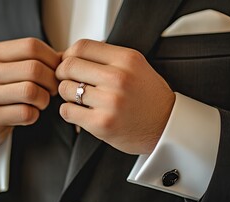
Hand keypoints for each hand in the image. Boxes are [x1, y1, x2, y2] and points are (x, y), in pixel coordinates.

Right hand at [0, 38, 59, 158]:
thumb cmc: (7, 90)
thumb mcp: (16, 68)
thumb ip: (39, 59)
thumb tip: (69, 57)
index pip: (32, 46)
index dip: (52, 59)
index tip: (57, 71)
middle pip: (34, 69)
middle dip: (52, 81)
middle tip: (53, 90)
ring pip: (31, 91)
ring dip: (45, 99)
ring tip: (42, 101)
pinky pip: (26, 113)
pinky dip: (35, 115)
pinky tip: (30, 113)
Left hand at [56, 39, 174, 154]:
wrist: (166, 127)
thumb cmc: (149, 98)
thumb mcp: (136, 67)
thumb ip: (108, 58)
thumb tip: (71, 55)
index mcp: (127, 60)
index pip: (82, 46)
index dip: (68, 54)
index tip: (68, 62)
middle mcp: (119, 78)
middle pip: (69, 66)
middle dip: (62, 73)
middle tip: (66, 80)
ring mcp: (110, 102)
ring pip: (66, 89)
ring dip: (67, 93)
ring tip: (78, 98)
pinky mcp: (102, 123)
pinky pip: (67, 111)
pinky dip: (69, 111)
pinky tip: (80, 112)